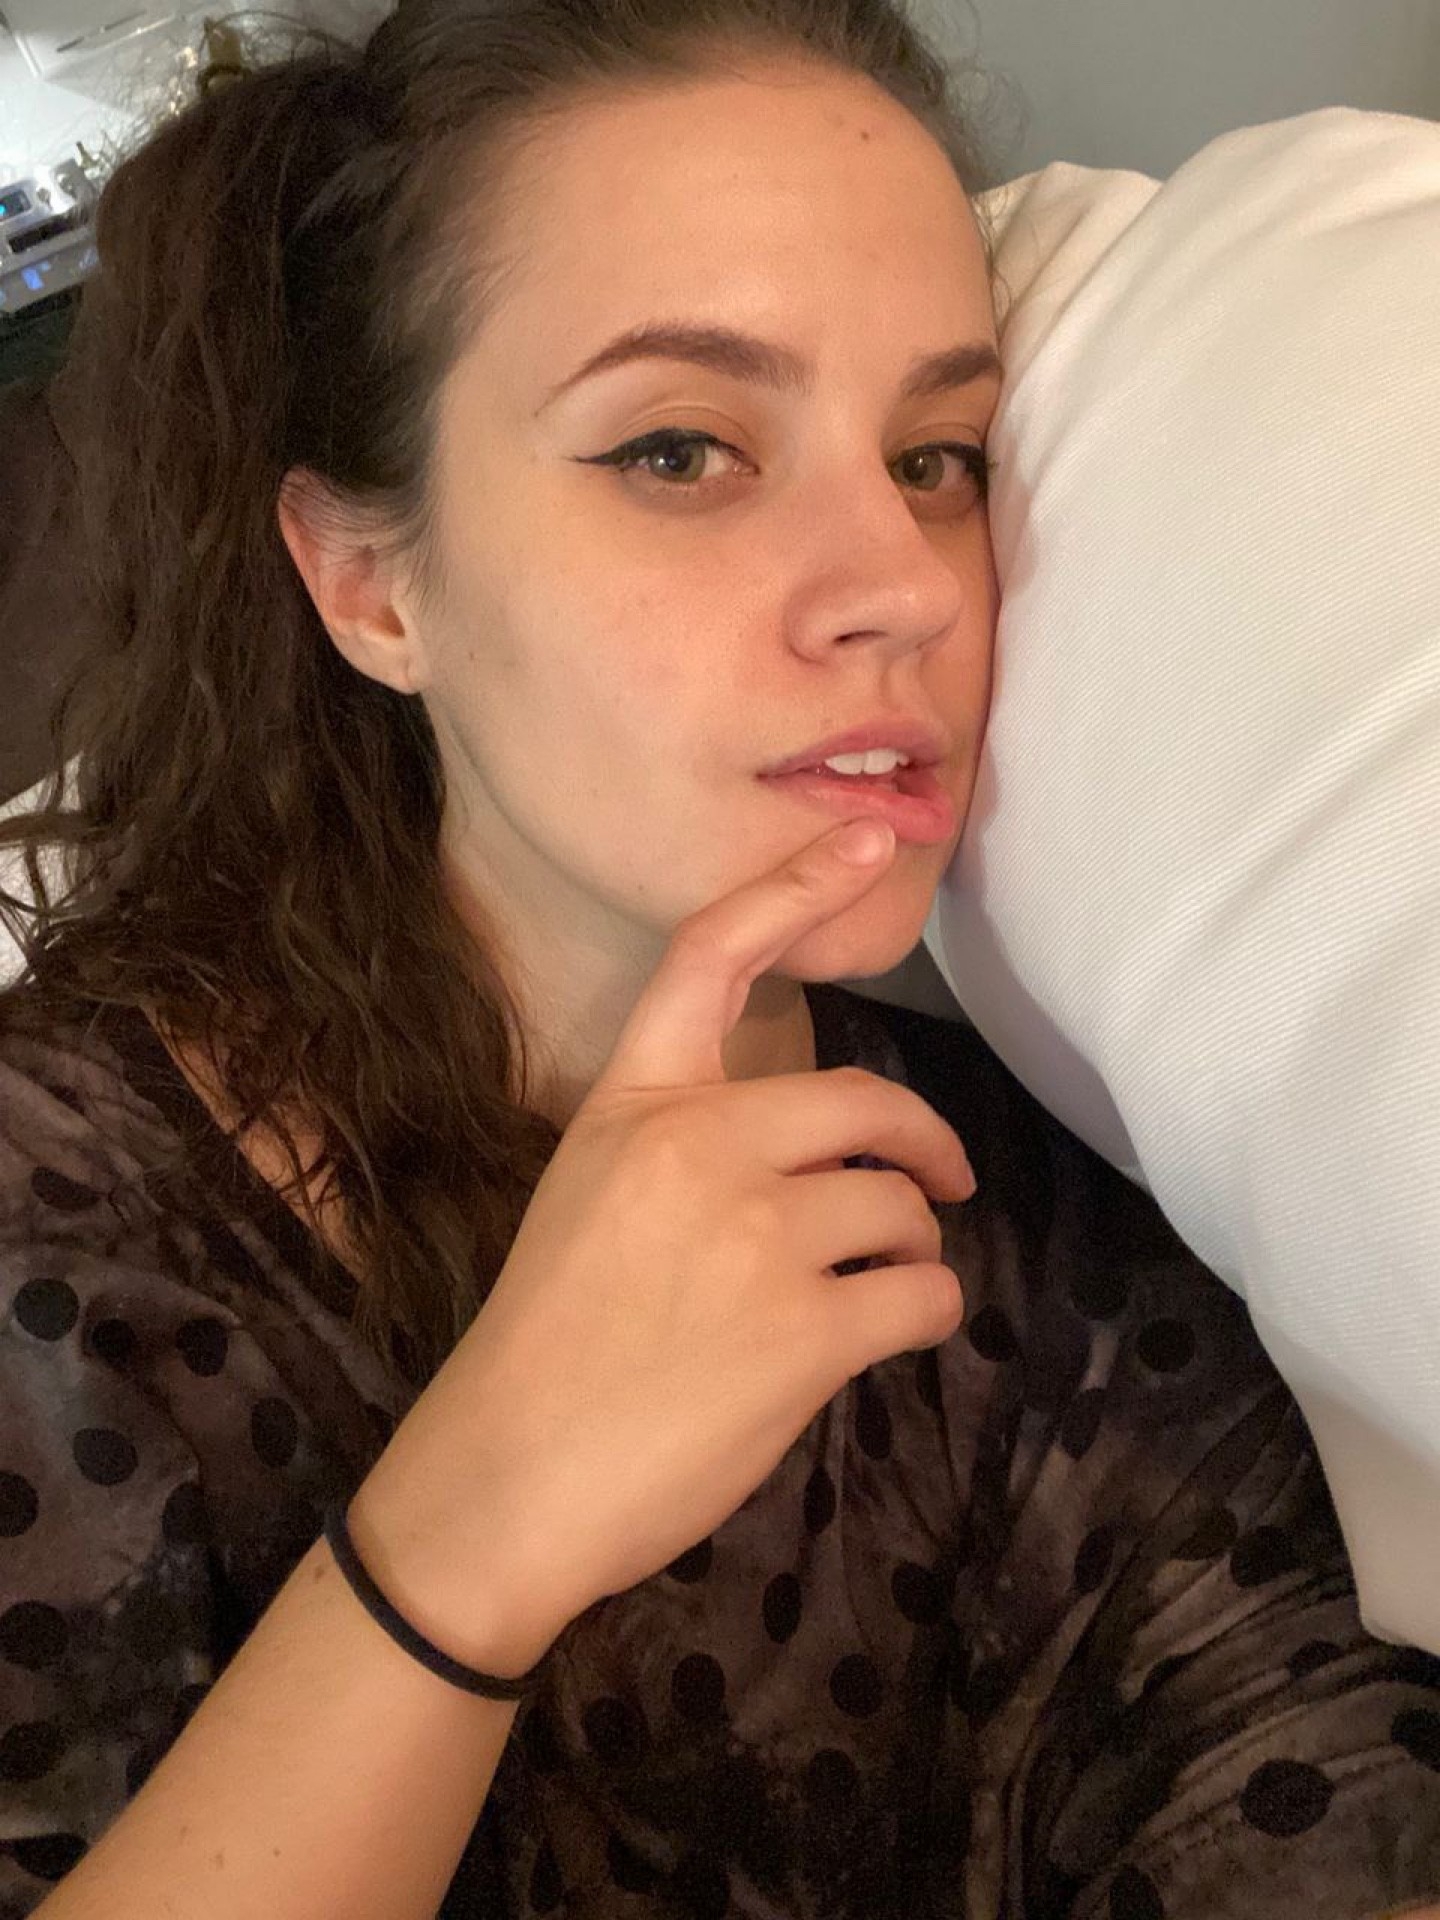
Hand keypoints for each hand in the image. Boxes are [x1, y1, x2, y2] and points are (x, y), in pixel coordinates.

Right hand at [350, 819, 973, 1673]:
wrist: (508, 1480)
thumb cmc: (544, 1349)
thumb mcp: (588, 1203)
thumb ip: (683, 1155)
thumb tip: (803, 1162)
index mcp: (631, 1106)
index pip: (713, 958)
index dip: (797, 887)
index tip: (869, 835)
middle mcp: (697, 1146)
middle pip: (865, 1101)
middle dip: (923, 1141)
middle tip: (943, 1179)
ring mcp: (755, 1234)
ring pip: (899, 1204)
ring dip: (913, 1243)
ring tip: (882, 1284)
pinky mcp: (805, 1328)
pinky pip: (924, 1292)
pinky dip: (929, 1311)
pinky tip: (891, 1334)